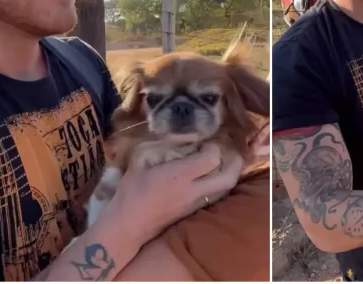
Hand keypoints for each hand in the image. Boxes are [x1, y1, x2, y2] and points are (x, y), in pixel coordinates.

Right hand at [98, 143, 242, 246]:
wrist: (128, 225)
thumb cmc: (131, 192)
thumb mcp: (140, 160)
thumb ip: (159, 146)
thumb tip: (176, 136)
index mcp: (179, 176)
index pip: (211, 159)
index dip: (213, 148)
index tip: (205, 143)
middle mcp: (193, 191)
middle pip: (229, 177)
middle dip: (234, 162)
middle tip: (227, 151)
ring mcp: (196, 204)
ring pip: (225, 189)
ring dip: (229, 174)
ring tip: (222, 162)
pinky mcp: (194, 212)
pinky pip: (216, 196)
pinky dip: (220, 184)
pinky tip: (211, 176)